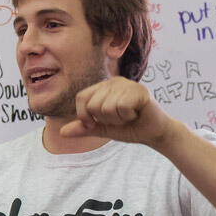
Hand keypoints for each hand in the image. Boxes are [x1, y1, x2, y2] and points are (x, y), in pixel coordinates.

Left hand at [60, 77, 176, 146]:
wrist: (153, 134)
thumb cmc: (129, 128)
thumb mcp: (102, 128)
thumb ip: (84, 128)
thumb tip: (61, 132)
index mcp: (104, 86)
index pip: (81, 97)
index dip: (85, 115)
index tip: (98, 122)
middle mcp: (115, 81)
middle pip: (92, 104)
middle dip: (105, 119)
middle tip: (120, 118)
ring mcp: (128, 84)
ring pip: (106, 107)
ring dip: (117, 119)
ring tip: (129, 116)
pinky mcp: (140, 91)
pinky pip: (120, 106)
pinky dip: (127, 116)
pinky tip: (136, 114)